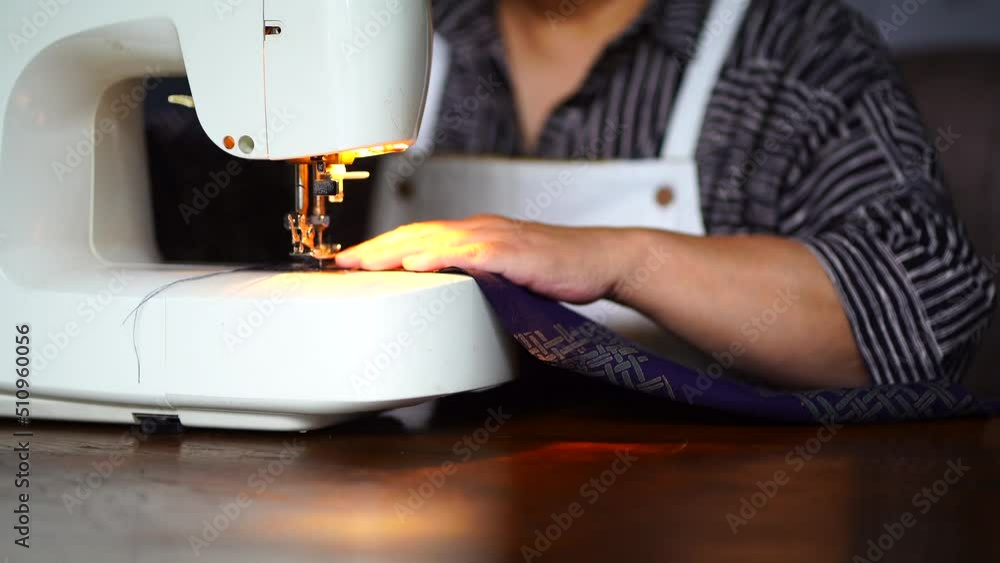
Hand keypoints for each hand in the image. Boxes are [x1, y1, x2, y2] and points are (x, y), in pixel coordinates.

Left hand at [335, 215, 636, 303]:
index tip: (354, 261)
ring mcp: (497, 238)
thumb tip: (446, 292)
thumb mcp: (508, 273)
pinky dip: (439, 256)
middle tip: (343, 262)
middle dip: (376, 248)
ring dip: (395, 250)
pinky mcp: (514, 252)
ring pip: (435, 238)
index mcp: (477, 234)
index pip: (421, 235)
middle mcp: (481, 229)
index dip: (384, 247)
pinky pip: (469, 253)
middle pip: (417, 233)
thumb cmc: (560, 269)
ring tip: (363, 263)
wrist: (603, 259)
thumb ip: (477, 277)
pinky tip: (416, 263)